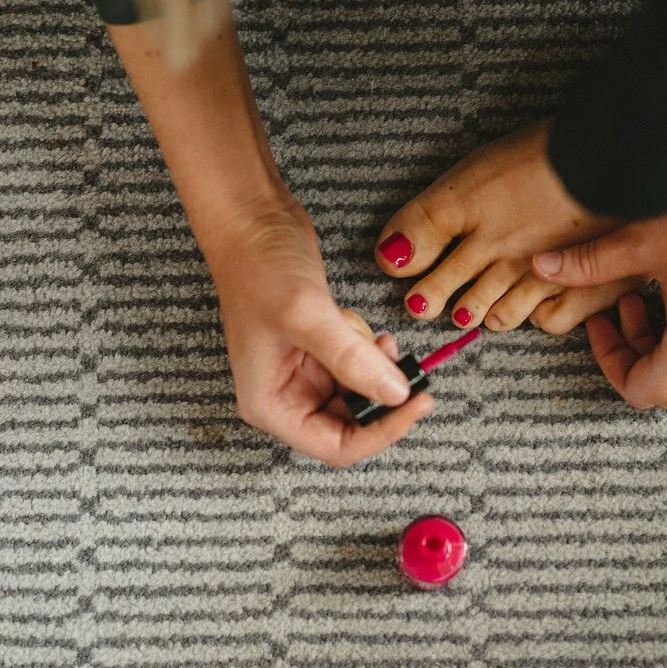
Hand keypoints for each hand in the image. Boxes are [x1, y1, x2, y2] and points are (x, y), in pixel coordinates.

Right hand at [208, 202, 434, 465]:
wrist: (250, 220)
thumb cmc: (258, 267)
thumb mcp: (307, 315)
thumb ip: (352, 361)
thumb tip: (396, 394)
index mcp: (270, 405)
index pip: (336, 447)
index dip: (381, 433)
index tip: (416, 404)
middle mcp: (285, 397)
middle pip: (351, 426)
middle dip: (382, 398)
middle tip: (409, 369)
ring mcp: (302, 374)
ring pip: (360, 396)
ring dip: (377, 371)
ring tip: (374, 337)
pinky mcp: (318, 351)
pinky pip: (358, 368)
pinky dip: (369, 351)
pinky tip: (358, 324)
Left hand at [375, 119, 644, 331]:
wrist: (628, 150)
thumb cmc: (555, 149)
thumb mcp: (476, 169)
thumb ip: (427, 218)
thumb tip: (389, 258)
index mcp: (466, 212)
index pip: (411, 256)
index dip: (405, 266)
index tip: (404, 270)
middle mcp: (497, 252)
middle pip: (449, 293)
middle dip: (435, 297)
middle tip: (430, 299)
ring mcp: (540, 274)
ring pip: (494, 313)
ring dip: (482, 309)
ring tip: (477, 303)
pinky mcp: (583, 288)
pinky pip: (544, 322)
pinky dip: (536, 315)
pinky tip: (532, 302)